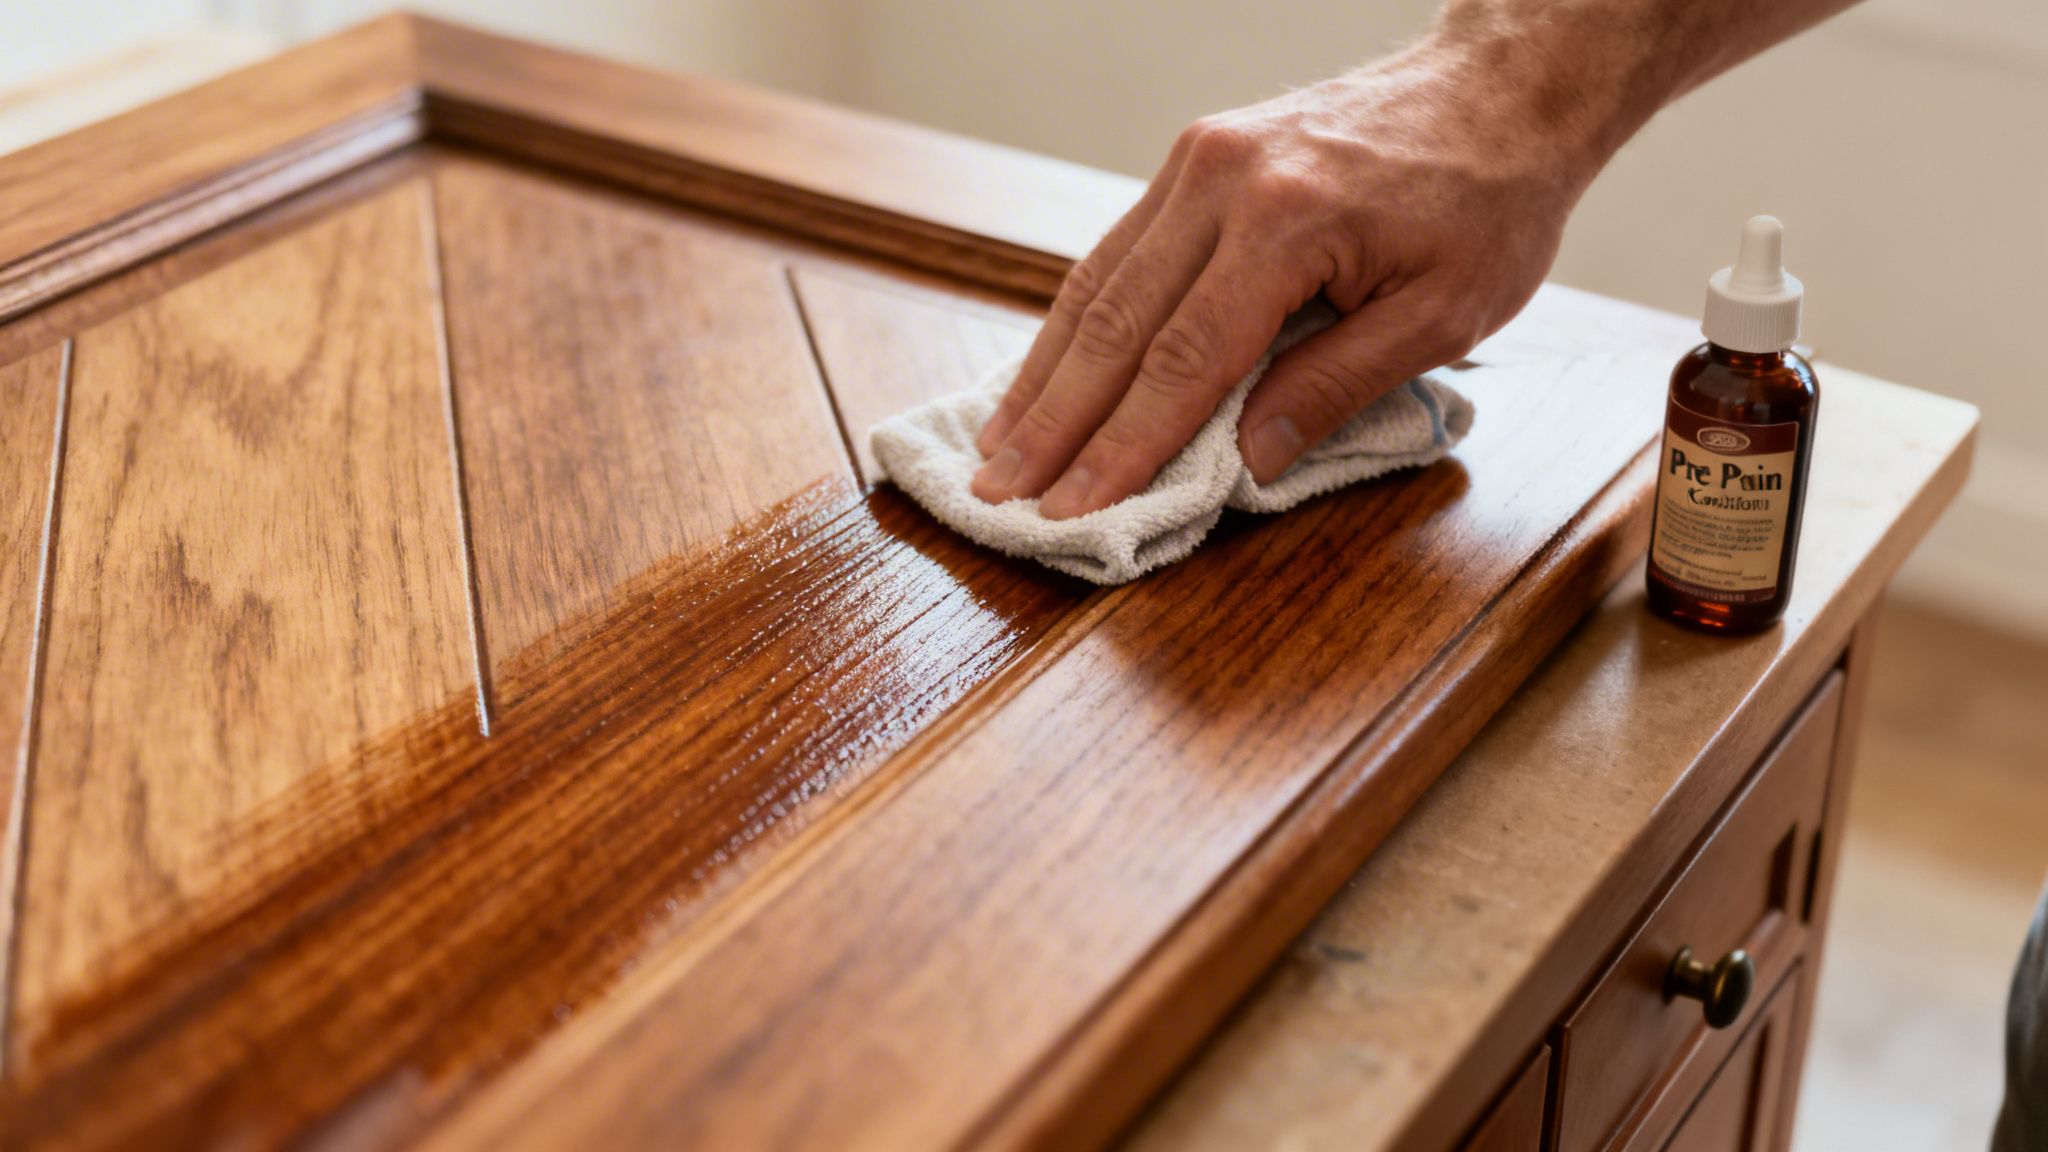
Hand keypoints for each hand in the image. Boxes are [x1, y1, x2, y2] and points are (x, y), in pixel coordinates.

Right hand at [970, 37, 1602, 517]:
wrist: (1499, 89)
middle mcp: (1223, 180)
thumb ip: (1339, 386)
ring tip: (997, 447)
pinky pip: (1118, 252)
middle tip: (1000, 494)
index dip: (1123, 447)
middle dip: (1054, 421)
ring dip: (1043, 374)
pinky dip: (1076, 322)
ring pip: (1098, 282)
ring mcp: (1199, 161)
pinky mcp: (1196, 159)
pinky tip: (1046, 374)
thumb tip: (1247, 461)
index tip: (1073, 510)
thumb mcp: (1444, 315)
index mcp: (1287, 220)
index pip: (1183, 360)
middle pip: (1116, 323)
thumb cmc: (1488, 202)